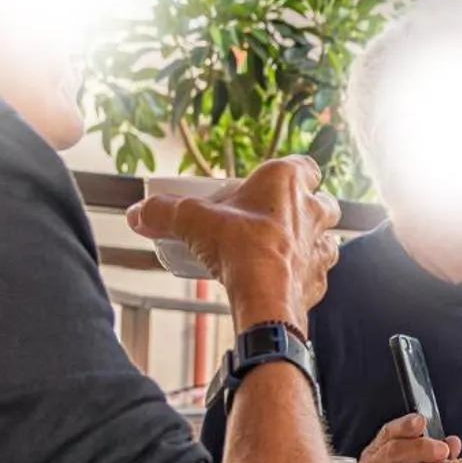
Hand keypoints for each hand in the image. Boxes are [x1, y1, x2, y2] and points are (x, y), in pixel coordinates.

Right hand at [127, 157, 340, 330]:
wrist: (265, 297)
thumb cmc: (239, 249)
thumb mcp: (192, 221)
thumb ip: (163, 212)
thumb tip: (138, 213)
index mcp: (289, 182)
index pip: (305, 165)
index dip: (290, 173)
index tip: (268, 185)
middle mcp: (314, 210)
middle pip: (319, 201)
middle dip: (300, 208)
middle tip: (269, 219)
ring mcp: (322, 246)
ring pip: (323, 237)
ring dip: (304, 242)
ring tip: (275, 250)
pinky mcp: (320, 279)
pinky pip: (315, 272)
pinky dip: (300, 275)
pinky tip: (279, 280)